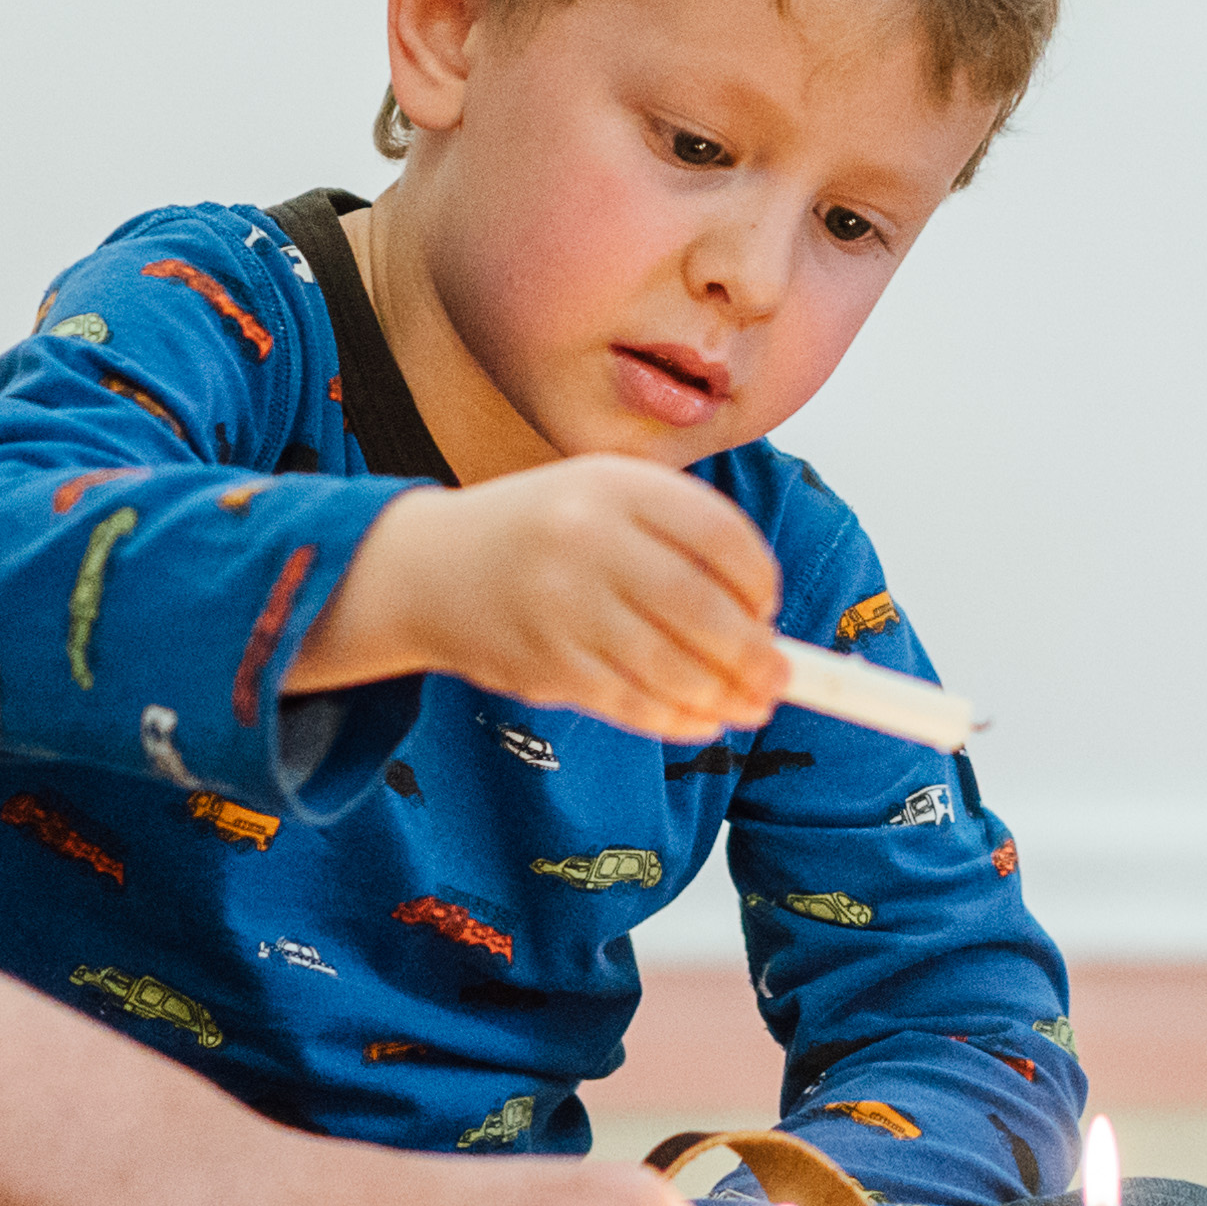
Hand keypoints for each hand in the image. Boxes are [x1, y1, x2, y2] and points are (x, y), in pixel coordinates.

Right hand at [306, 459, 784, 743]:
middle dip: (752, 654)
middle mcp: (588, 539)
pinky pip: (630, 701)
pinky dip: (676, 718)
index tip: (770, 608)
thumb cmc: (540, 534)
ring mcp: (563, 605)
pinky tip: (701, 719)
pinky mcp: (545, 663)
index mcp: (615, 485)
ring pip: (669, 665)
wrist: (426, 568)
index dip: (758, 579)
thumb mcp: (604, 499)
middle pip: (700, 608)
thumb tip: (764, 622)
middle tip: (779, 679)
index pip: (718, 534)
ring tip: (752, 707)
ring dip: (723, 695)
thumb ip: (680, 542)